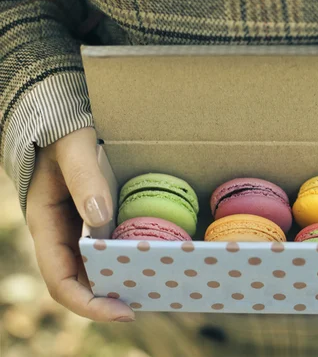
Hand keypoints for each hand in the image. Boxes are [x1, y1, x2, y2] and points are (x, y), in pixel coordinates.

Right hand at [26, 127, 134, 321]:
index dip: (88, 304)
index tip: (124, 312)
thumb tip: (100, 218)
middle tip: (151, 298)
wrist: (62, 122)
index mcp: (45, 225)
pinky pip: (106, 248)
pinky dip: (125, 258)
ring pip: (94, 268)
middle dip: (110, 298)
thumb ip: (84, 180)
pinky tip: (149, 256)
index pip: (60, 281)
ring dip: (120, 280)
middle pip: (80, 282)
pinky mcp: (93, 220)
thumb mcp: (73, 151)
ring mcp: (76, 229)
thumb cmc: (64, 135)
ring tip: (156, 283)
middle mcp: (60, 235)